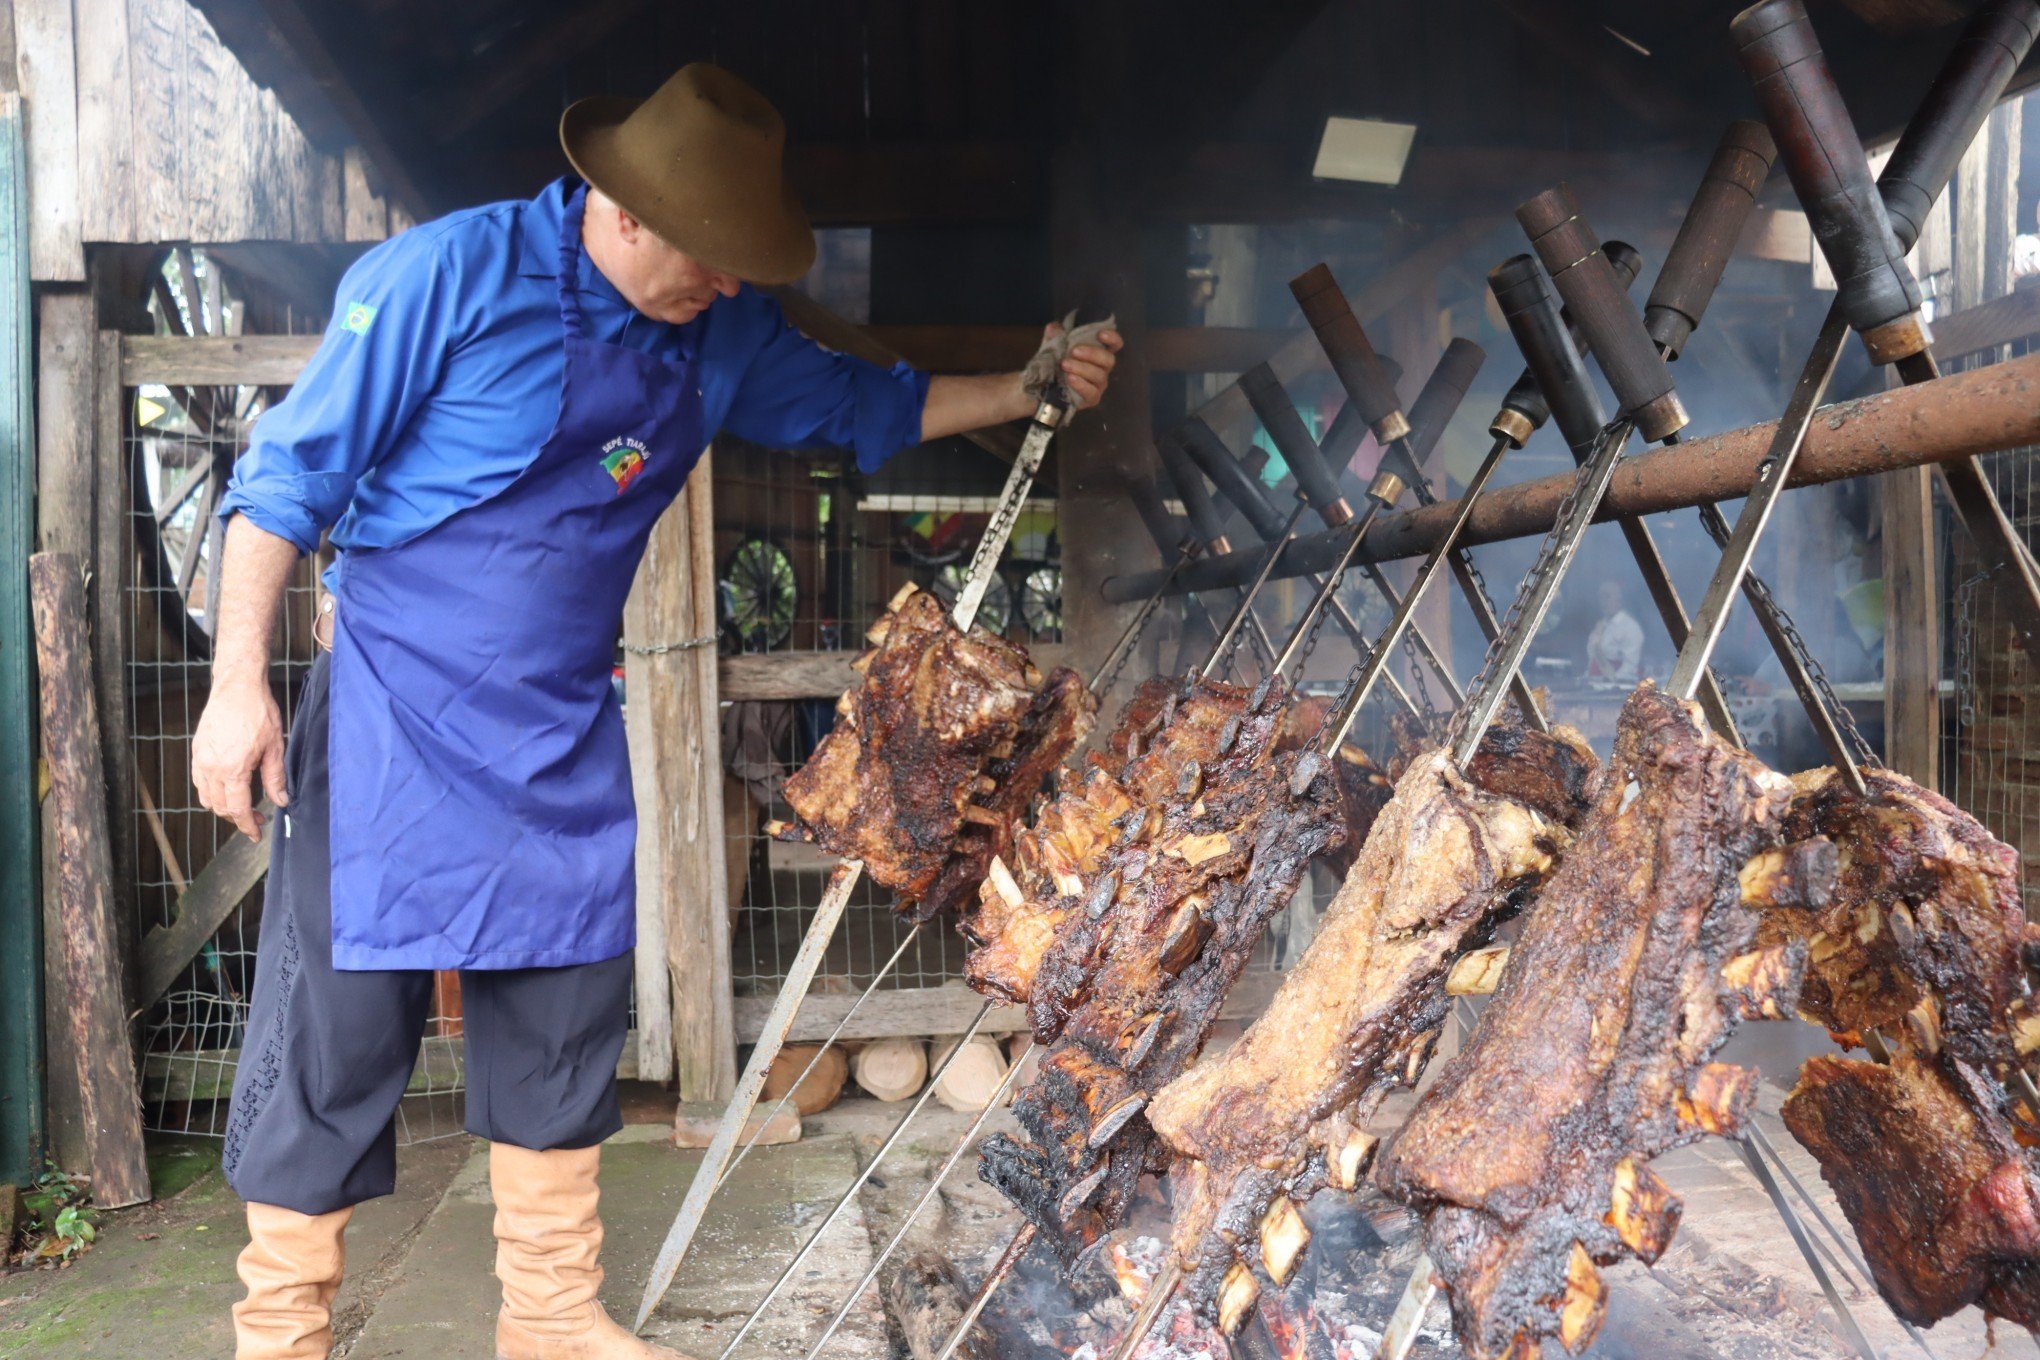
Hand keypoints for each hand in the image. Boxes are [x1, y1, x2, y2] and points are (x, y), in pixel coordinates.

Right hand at [192, 677, 288, 840]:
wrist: (237, 687)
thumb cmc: (259, 712)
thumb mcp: (275, 747)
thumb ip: (276, 778)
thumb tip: (281, 801)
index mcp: (231, 769)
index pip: (236, 809)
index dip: (247, 826)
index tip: (256, 835)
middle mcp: (210, 767)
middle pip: (219, 807)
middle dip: (237, 818)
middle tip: (257, 818)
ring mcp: (200, 759)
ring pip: (206, 797)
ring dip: (223, 806)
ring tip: (244, 805)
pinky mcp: (196, 751)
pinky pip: (199, 782)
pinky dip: (212, 792)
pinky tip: (229, 788)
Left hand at [1046, 321, 1123, 409]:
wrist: (1043, 386)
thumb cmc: (1054, 363)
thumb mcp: (1052, 346)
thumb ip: (1054, 335)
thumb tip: (1054, 327)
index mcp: (1098, 352)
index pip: (1115, 344)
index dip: (1113, 338)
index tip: (1100, 334)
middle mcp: (1102, 368)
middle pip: (1108, 359)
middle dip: (1092, 354)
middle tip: (1074, 351)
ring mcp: (1098, 384)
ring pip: (1099, 376)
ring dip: (1082, 368)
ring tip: (1065, 364)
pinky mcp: (1092, 398)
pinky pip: (1092, 392)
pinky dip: (1081, 384)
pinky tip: (1070, 378)